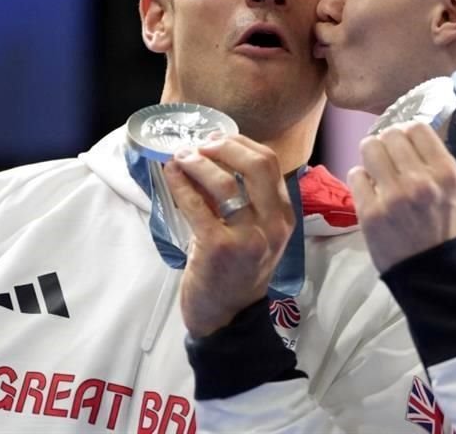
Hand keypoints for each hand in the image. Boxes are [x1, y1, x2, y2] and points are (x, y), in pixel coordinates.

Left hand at [162, 135, 293, 336]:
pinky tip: (170, 175)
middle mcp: (273, 224)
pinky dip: (181, 184)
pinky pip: (197, 205)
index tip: (216, 138)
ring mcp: (248, 237)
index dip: (240, 143)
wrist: (227, 318)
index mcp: (284, 216)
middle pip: (257, 164)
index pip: (270, 163)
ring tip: (180, 157)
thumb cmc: (237, 272)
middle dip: (223, 145)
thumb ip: (248, 200)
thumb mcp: (257, 234)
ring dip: (197, 163)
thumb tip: (216, 157)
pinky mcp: (218, 247)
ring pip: (224, 182)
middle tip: (199, 144)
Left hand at [348, 121, 455, 272]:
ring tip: (375, 169)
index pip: (418, 128)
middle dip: (386, 142)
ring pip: (369, 148)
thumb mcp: (455, 191)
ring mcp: (393, 196)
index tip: (403, 142)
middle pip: (391, 135)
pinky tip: (369, 190)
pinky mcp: (370, 212)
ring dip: (370, 155)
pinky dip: (360, 179)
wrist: (433, 274)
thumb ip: (435, 162)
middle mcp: (420, 181)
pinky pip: (355, 175)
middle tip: (387, 157)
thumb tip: (409, 134)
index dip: (407, 131)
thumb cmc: (445, 229)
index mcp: (446, 173)